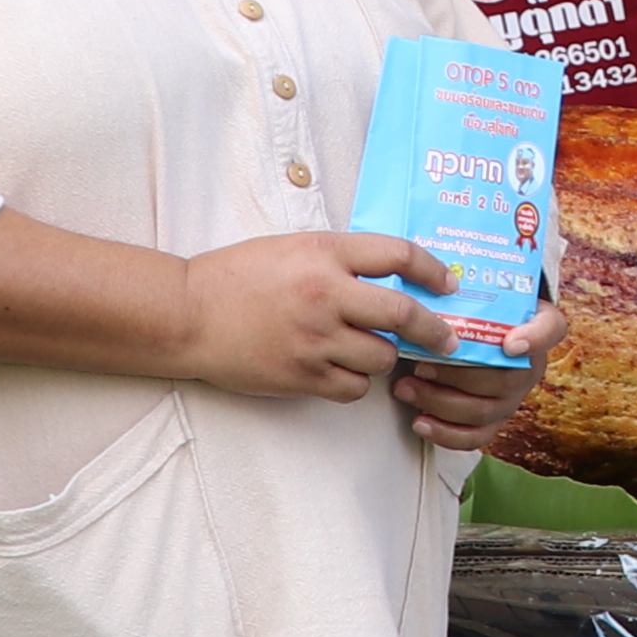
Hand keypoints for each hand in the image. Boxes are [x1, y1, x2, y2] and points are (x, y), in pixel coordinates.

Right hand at [175, 231, 484, 404]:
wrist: (188, 315)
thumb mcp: (292, 247)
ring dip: (385, 356)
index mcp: (323, 253)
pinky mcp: (301, 376)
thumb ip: (340, 259)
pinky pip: (354, 388)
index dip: (432, 270)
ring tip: (370, 350)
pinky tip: (344, 370)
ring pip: (382, 357)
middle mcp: (324, 294)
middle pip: (404, 314)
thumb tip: (393, 276)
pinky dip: (357, 382)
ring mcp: (314, 339)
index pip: (398, 255)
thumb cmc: (237, 277)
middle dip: (436, 330)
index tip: (446, 284)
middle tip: (448, 339)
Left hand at [388, 301, 562, 450]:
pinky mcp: (494, 421)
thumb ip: (464, 284)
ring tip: (406, 388)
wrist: (473, 333)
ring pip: (485, 410)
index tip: (510, 343)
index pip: (550, 328)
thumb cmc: (473, 308)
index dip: (534, 339)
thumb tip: (425, 272)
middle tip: (420, 365)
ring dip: (440, 402)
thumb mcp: (475, 288)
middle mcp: (529, 365)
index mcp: (534, 326)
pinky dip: (446, 434)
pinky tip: (420, 422)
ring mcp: (513, 396)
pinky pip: (478, 436)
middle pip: (505, 378)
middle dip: (458, 375)